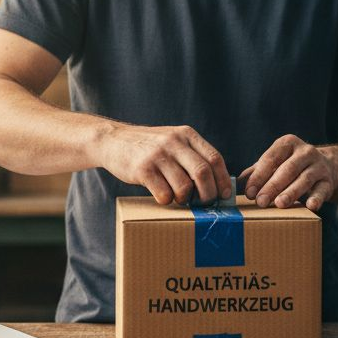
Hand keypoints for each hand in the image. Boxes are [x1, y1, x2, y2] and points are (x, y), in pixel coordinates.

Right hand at [100, 123, 229, 205]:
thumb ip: (192, 155)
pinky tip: (162, 195)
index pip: (215, 158)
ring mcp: (158, 154)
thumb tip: (217, 183)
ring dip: (185, 199)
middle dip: (208, 194)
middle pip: (203, 173)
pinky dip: (167, 201)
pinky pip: (164, 194)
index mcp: (187, 134)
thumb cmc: (149, 147)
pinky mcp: (143, 169)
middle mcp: (174, 142)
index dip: (223, 180)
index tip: (224, 195)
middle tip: (204, 203)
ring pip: (184, 187)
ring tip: (179, 198)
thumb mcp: (173, 140)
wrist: (113, 140)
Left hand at [239, 134, 337, 211]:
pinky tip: (310, 206)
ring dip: (291, 192)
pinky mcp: (329, 181)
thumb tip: (236, 182)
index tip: (249, 192)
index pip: (271, 159)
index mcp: (288, 143)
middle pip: (288, 169)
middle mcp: (305, 151)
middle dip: (273, 186)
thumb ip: (257, 171)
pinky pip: (322, 190)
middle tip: (260, 201)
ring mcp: (319, 165)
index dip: (259, 176)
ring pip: (305, 179)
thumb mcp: (275, 163)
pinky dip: (316, 198)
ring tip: (280, 204)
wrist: (326, 166)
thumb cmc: (292, 166)